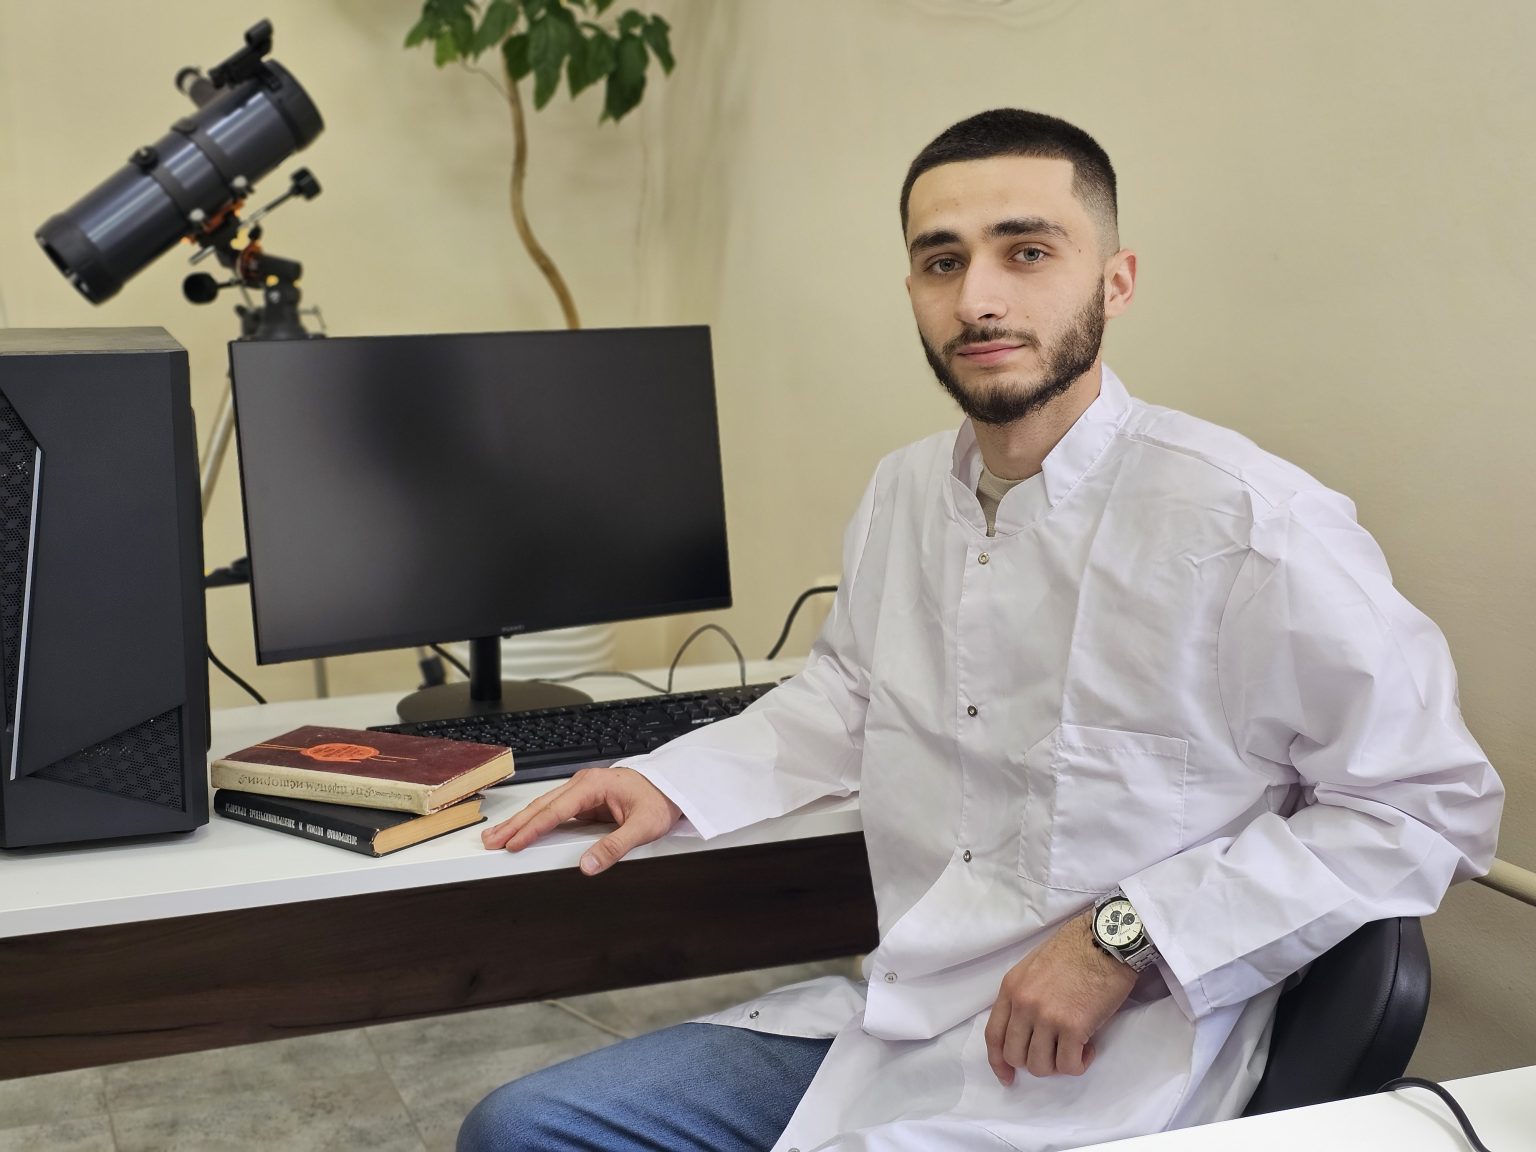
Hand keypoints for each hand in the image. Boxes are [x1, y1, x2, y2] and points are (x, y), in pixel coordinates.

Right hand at [481, 766, 682, 874]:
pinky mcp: (584, 801)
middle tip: (491, 841)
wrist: (673, 787)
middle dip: (515, 825)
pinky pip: (554, 812)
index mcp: (593, 785)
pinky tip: (522, 832)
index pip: (555, 810)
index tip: (513, 844)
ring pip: (544, 808)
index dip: (532, 829)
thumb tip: (588, 866)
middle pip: (542, 807)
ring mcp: (582, 792)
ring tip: (497, 838)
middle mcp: (583, 785)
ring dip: (521, 823)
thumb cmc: (659, 800)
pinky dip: (536, 823)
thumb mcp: (643, 827)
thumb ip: (615, 848)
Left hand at [984, 910, 1137, 1083]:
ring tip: (1074, 1048)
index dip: (998, 1062)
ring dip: (1058, 1064)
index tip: (1007, 1076)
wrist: (1106, 940)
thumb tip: (1025, 1030)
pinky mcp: (1073, 1027)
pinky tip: (1088, 1048)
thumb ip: (1023, 996)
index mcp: (1011, 988)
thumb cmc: (1076, 949)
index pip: (993, 1035)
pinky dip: (1079, 1063)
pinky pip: (1069, 1065)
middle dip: (1035, 1061)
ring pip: (1040, 1066)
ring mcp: (1046, 1017)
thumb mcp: (1034, 967)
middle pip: (1015, 1056)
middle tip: (1055, 1052)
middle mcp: (1023, 1004)